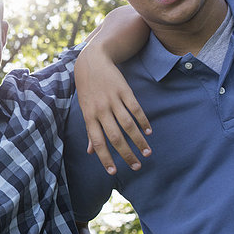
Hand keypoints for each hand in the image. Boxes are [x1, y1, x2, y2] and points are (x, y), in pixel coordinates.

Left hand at [75, 41, 151, 174]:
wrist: (92, 61)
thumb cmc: (88, 89)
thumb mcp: (85, 108)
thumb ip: (90, 130)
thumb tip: (90, 152)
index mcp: (89, 116)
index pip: (97, 141)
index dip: (104, 157)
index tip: (113, 172)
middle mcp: (100, 109)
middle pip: (115, 137)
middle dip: (126, 154)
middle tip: (136, 166)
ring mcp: (113, 100)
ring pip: (128, 125)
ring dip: (139, 141)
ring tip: (147, 153)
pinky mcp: (124, 90)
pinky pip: (135, 109)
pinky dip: (143, 122)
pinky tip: (149, 132)